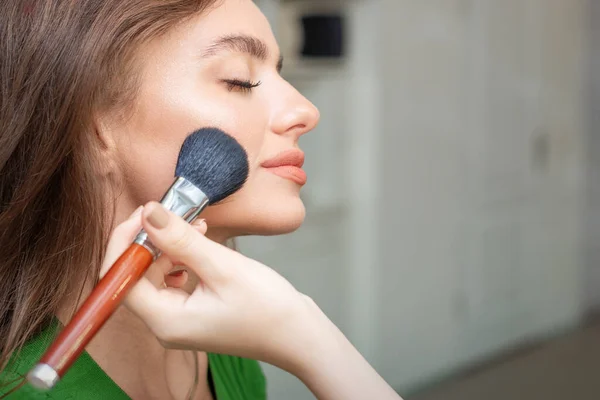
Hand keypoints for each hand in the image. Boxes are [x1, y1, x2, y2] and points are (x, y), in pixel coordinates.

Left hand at [101, 202, 402, 399]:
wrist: (300, 334)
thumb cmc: (268, 308)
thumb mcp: (222, 267)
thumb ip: (181, 239)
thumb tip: (148, 212)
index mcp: (164, 321)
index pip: (120, 277)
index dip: (126, 240)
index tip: (145, 211)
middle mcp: (165, 323)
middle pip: (136, 274)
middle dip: (151, 239)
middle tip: (174, 211)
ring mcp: (180, 318)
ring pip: (156, 273)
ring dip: (170, 245)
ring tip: (197, 225)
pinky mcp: (195, 311)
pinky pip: (175, 278)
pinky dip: (183, 256)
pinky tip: (202, 241)